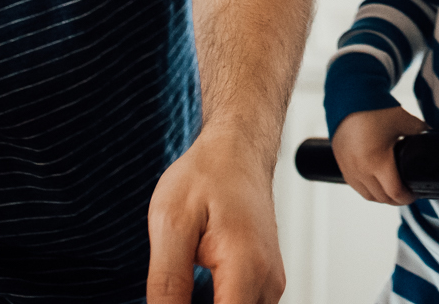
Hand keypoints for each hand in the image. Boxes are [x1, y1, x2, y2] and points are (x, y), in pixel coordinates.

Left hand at [146, 128, 285, 303]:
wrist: (238, 149)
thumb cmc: (208, 174)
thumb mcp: (171, 224)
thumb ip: (167, 284)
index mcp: (245, 269)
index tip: (170, 300)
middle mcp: (267, 282)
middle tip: (171, 289)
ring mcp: (270, 283)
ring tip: (183, 283)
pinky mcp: (265, 281)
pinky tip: (194, 291)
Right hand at [331, 106, 425, 206]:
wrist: (350, 99)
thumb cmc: (376, 110)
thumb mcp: (404, 121)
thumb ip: (421, 131)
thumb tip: (435, 136)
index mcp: (378, 162)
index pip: (394, 193)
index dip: (407, 197)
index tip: (414, 193)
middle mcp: (361, 170)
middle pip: (381, 198)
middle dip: (396, 199)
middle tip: (406, 193)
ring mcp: (349, 169)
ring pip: (367, 195)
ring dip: (381, 197)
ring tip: (392, 190)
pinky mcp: (341, 164)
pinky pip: (356, 186)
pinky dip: (367, 189)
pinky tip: (376, 183)